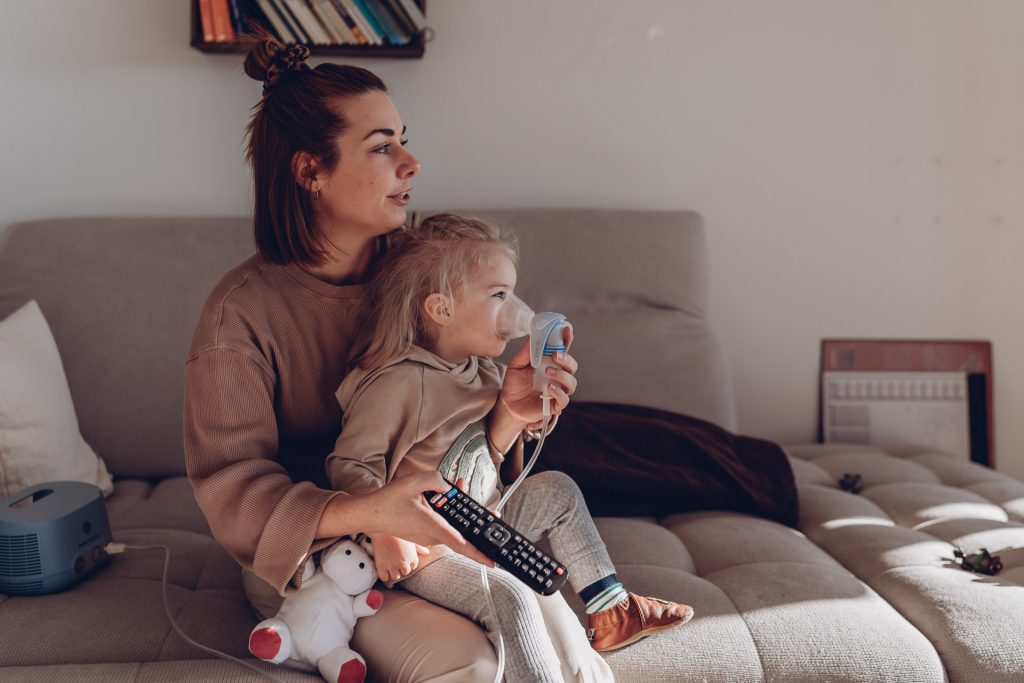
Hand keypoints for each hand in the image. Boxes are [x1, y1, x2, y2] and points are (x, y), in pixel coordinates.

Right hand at [361, 471, 494, 567]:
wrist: (370, 514)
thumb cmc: (389, 499)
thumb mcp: (414, 481)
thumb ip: (437, 481)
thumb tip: (449, 488)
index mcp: (432, 526)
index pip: (459, 543)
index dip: (477, 553)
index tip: (491, 561)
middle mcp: (431, 535)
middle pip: (461, 536)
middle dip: (478, 528)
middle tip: (495, 517)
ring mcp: (427, 537)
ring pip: (452, 529)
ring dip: (461, 515)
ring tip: (465, 489)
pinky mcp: (424, 535)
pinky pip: (443, 527)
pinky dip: (449, 516)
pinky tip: (450, 496)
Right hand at [370, 533, 428, 582]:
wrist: (383, 527)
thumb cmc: (398, 531)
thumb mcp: (411, 538)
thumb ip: (420, 547)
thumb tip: (427, 552)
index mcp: (413, 557)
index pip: (413, 566)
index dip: (408, 563)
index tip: (404, 558)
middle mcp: (403, 563)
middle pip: (405, 572)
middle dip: (402, 568)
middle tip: (396, 562)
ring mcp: (392, 566)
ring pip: (395, 577)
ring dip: (394, 572)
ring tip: (390, 565)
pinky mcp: (381, 566)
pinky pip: (384, 578)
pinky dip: (385, 575)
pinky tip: (384, 569)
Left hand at [500, 325, 576, 424]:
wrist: (507, 404)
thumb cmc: (514, 383)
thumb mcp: (516, 364)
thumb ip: (526, 351)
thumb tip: (533, 335)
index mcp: (550, 363)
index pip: (563, 349)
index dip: (567, 338)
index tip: (567, 328)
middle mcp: (557, 376)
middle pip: (572, 365)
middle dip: (566, 358)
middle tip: (554, 355)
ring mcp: (558, 390)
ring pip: (571, 382)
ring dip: (562, 375)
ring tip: (547, 372)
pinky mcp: (554, 405)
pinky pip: (564, 399)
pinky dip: (558, 392)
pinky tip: (548, 388)